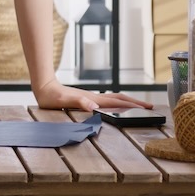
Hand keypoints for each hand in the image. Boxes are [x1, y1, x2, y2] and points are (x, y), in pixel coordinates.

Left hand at [33, 79, 153, 111]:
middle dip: (135, 103)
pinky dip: (118, 103)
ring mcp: (92, 97)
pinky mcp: (87, 98)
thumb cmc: (51, 97)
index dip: (131, 106)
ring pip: (115, 98)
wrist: (44, 87)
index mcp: (93, 99)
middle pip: (120, 98)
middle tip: (150, 107)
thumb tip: (94, 105)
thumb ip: (78, 102)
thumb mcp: (63, 102)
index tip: (146, 109)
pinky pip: (108, 101)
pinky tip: (118, 107)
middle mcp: (95, 97)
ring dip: (128, 102)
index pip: (117, 102)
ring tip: (139, 107)